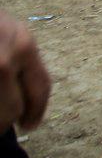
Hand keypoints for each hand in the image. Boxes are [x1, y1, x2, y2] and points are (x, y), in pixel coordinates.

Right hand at [0, 11, 51, 131]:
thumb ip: (21, 58)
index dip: (37, 111)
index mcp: (24, 46)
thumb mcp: (10, 32)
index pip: (41, 87)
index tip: (31, 125)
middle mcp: (5, 60)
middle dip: (7, 121)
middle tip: (3, 125)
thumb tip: (25, 99)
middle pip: (13, 108)